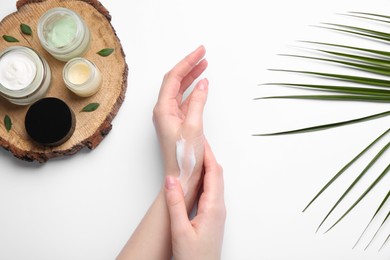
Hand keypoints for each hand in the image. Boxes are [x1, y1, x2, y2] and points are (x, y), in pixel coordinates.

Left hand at [153, 46, 208, 204]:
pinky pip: (185, 101)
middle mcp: (164, 111)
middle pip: (175, 81)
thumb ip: (198, 102)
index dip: (187, 62)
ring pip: (180, 90)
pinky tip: (202, 87)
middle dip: (189, 66)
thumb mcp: (194, 127)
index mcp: (163, 109)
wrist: (182, 178)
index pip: (174, 78)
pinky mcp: (178, 123)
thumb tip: (202, 83)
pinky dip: (194, 92)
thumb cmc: (184, 157)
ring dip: (192, 77)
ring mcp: (170, 117)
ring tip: (204, 65)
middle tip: (203, 54)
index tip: (200, 52)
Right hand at [164, 141, 225, 259]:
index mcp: (213, 207)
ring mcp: (217, 212)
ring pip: (215, 182)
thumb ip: (175, 204)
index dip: (207, 154)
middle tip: (197, 142)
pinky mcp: (212, 216)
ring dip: (207, 166)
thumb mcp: (180, 231)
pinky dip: (205, 178)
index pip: (213, 173)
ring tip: (195, 154)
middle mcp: (218, 207)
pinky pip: (211, 190)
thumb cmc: (194, 258)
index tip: (199, 140)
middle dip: (208, 156)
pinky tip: (195, 178)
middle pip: (217, 174)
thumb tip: (171, 180)